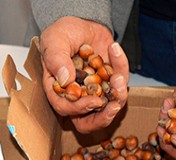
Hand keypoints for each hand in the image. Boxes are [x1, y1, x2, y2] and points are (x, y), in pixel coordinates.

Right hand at [39, 16, 129, 132]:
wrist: (81, 22)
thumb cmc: (62, 33)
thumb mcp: (54, 41)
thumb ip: (56, 59)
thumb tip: (65, 80)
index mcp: (58, 90)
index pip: (65, 108)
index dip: (79, 109)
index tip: (93, 101)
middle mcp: (77, 96)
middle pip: (87, 121)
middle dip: (102, 118)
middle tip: (113, 107)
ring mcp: (95, 91)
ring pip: (108, 107)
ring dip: (117, 96)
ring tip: (119, 78)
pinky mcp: (110, 82)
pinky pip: (120, 82)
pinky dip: (121, 66)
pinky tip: (115, 49)